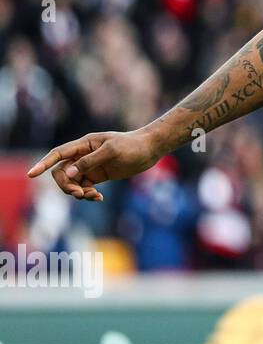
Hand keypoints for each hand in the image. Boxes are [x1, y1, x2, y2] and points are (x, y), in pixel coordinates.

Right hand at [27, 129, 165, 201]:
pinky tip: (98, 198)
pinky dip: (87, 195)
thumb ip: (90, 161)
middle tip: (80, 194)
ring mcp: (90, 166)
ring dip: (77, 192)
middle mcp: (83, 155)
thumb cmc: (132, 146)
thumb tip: (69, 173)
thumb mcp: (112, 151)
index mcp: (84, 144)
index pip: (58, 154)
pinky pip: (84, 187)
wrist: (150, 149)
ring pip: (72, 182)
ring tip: (93, 197)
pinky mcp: (98, 175)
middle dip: (66, 185)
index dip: (43, 163)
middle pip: (61, 172)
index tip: (31, 174)